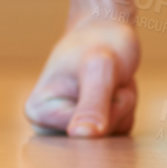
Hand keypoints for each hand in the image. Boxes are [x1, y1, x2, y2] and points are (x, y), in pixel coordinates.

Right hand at [24, 18, 139, 137]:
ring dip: (124, 105)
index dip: (105, 105)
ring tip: (112, 81)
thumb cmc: (98, 43)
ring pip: (113, 135)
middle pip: (98, 139)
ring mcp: (71, 128)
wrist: (106, 28)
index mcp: (38, 113)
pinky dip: (128, 108)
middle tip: (109, 78)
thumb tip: (82, 137)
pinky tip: (115, 88)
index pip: (82, 133)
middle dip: (117, 107)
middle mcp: (49, 126)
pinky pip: (121, 130)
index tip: (97, 76)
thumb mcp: (99, 70)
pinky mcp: (92, 128)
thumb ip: (92, 103)